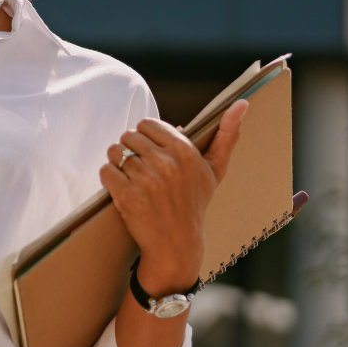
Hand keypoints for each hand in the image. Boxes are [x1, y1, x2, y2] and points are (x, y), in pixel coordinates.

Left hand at [98, 99, 247, 294]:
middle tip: (141, 167)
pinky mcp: (127, 196)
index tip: (152, 153)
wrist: (177, 243)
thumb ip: (227, 134)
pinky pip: (105, 170)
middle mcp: (166, 164)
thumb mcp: (215, 169)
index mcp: (185, 152)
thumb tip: (242, 103)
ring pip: (115, 152)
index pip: (147, 124)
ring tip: (131, 177)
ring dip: (118, 163)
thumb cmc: (194, 202)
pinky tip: (122, 187)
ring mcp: (146, 180)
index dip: (145, 137)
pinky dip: (109, 177)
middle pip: (128, 136)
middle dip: (131, 149)